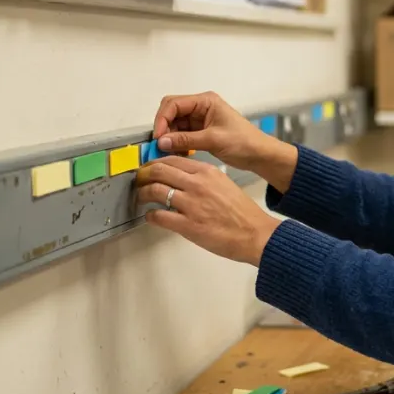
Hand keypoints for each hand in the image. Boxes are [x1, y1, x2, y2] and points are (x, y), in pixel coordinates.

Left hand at [135, 155, 278, 265]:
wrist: (254, 233)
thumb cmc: (242, 212)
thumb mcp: (224, 184)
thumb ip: (204, 179)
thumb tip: (183, 179)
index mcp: (207, 172)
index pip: (172, 160)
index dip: (155, 163)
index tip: (149, 168)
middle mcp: (197, 184)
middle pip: (158, 170)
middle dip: (143, 175)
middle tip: (139, 181)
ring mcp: (191, 204)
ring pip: (154, 190)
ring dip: (142, 194)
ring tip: (141, 198)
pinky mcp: (187, 224)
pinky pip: (158, 216)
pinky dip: (150, 216)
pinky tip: (151, 216)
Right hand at [153, 91, 271, 170]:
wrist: (259, 155)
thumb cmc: (244, 142)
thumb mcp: (213, 140)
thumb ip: (186, 140)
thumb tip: (162, 141)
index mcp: (206, 101)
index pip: (174, 104)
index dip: (162, 119)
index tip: (158, 136)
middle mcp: (201, 107)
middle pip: (171, 112)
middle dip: (164, 128)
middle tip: (161, 145)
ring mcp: (200, 119)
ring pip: (174, 125)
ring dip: (170, 137)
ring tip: (170, 152)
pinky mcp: (200, 131)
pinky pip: (181, 134)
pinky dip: (177, 143)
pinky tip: (179, 153)